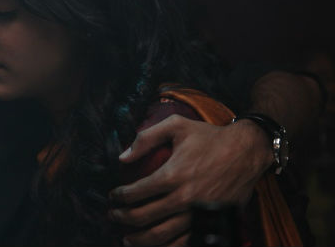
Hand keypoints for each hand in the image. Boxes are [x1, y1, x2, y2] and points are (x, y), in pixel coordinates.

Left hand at [108, 115, 273, 245]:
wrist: (247, 151)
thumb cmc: (209, 137)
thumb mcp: (176, 125)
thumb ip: (146, 138)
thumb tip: (122, 157)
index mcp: (173, 175)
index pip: (136, 192)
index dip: (119, 197)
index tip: (113, 196)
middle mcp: (184, 198)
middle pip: (144, 217)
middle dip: (123, 218)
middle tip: (113, 215)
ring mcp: (199, 214)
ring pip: (163, 236)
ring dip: (140, 239)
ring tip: (127, 238)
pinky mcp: (212, 222)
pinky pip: (186, 242)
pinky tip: (156, 245)